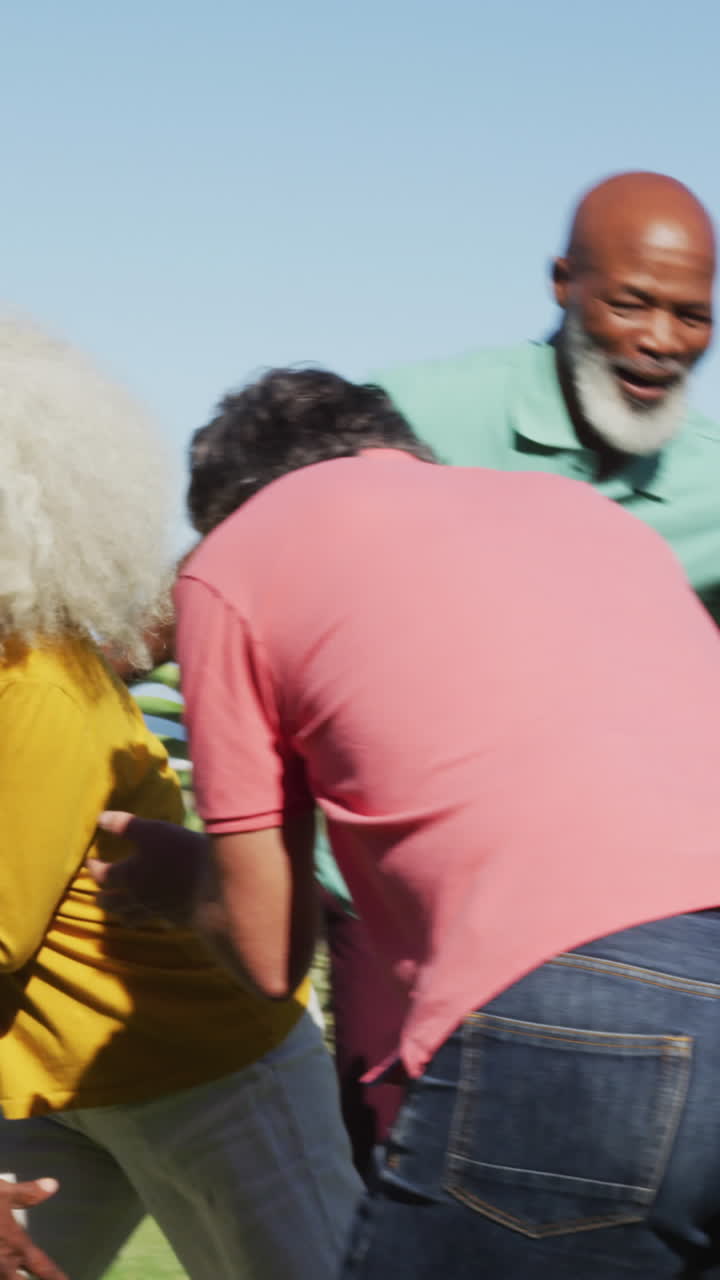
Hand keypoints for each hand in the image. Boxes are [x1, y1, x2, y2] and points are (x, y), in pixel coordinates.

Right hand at [0, 1178, 67, 1279]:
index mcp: (15, 1245)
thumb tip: (53, 1186)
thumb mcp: (2, 1191)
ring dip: (11, 1279)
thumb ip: (28, 1193)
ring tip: (18, 1278)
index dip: (56, 1277)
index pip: (42, 1266)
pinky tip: (2, 1274)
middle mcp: (2, 1263)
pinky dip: (0, 1275)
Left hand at [88, 812, 208, 925]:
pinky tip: (157, 915)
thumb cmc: (182, 853)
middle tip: (98, 896)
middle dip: (103, 899)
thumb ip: (125, 825)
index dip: (94, 869)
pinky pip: (158, 921)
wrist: (216, 885)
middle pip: (113, 904)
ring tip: (120, 912)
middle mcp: (140, 898)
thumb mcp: (153, 831)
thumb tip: (100, 818)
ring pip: (132, 918)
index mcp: (131, 876)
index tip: (90, 862)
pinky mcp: (177, 918)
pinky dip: (152, 918)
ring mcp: (159, 911)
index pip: (103, 876)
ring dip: (122, 914)